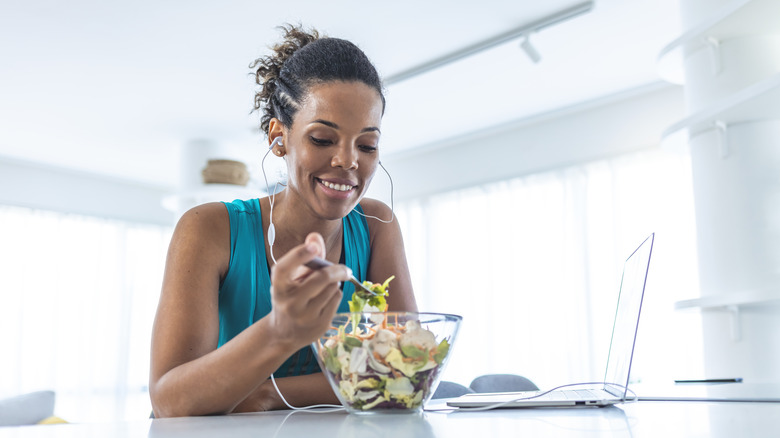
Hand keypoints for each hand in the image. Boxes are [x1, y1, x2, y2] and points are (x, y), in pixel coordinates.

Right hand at [267, 233, 348, 347]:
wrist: (284, 333)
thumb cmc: (290, 297)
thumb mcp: (292, 278)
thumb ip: (306, 257)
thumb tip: (315, 236)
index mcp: (278, 287)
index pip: (284, 268)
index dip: (299, 255)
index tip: (313, 246)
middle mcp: (289, 302)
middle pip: (322, 278)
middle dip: (337, 270)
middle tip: (345, 269)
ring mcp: (305, 316)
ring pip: (333, 288)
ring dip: (335, 283)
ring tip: (326, 288)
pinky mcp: (319, 325)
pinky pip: (337, 300)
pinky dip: (335, 295)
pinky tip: (326, 300)